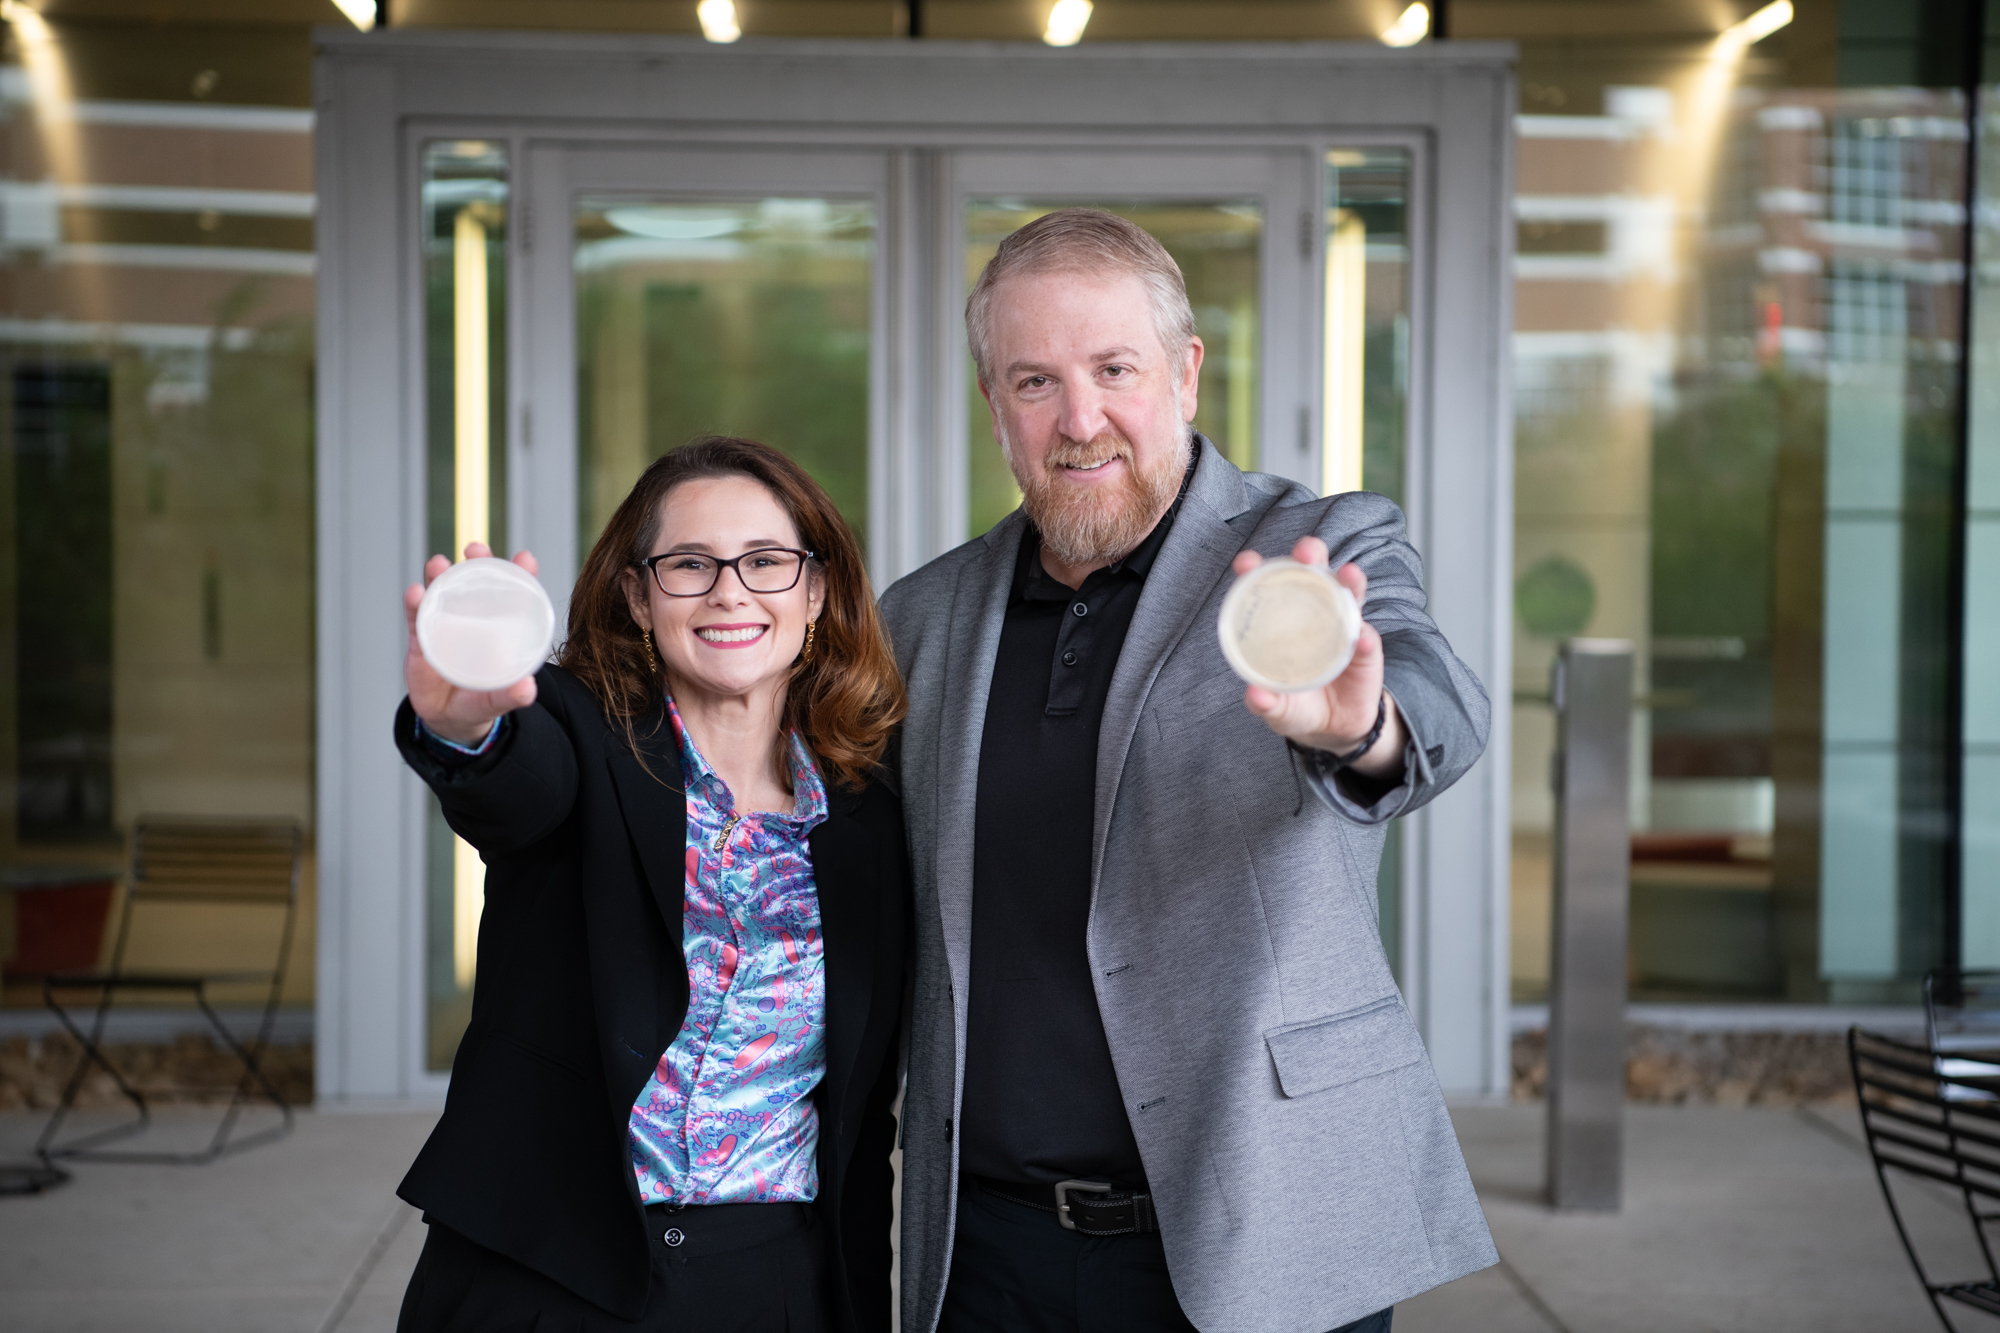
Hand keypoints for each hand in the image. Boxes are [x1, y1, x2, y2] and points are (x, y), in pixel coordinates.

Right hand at [404, 542, 540, 744]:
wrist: (446, 720)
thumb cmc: (478, 704)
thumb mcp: (496, 701)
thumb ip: (510, 695)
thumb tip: (528, 689)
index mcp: (500, 632)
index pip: (514, 597)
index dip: (520, 576)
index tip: (526, 557)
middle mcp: (474, 622)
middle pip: (477, 585)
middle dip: (477, 562)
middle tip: (476, 548)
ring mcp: (446, 627)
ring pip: (443, 594)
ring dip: (440, 575)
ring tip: (439, 563)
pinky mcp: (421, 639)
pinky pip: (416, 617)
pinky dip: (414, 603)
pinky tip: (414, 592)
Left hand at [1232, 536, 1405, 777]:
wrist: (1333, 728)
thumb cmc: (1297, 705)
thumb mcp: (1277, 707)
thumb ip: (1266, 702)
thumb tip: (1255, 695)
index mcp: (1282, 620)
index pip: (1268, 586)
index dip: (1256, 569)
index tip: (1246, 562)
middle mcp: (1314, 613)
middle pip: (1313, 574)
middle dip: (1311, 555)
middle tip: (1307, 553)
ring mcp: (1343, 628)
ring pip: (1348, 595)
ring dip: (1348, 581)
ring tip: (1348, 575)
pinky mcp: (1366, 651)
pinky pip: (1368, 640)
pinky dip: (1365, 637)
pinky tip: (1361, 639)